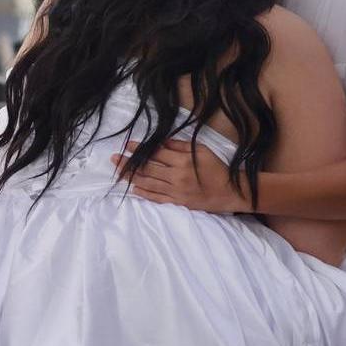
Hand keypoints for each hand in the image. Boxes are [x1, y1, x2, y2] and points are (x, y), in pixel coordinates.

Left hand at [110, 140, 245, 213]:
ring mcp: (176, 191)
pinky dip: (144, 193)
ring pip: (149, 183)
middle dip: (129, 163)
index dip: (139, 149)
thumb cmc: (217, 168)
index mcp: (182, 160)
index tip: (127, 145)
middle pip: (147, 168)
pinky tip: (134, 189)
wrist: (231, 191)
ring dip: (132, 177)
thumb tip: (161, 142)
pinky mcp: (178, 203)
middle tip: (114, 158)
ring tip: (118, 173)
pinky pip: (157, 198)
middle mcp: (176, 175)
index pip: (155, 153)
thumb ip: (180, 146)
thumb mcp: (201, 150)